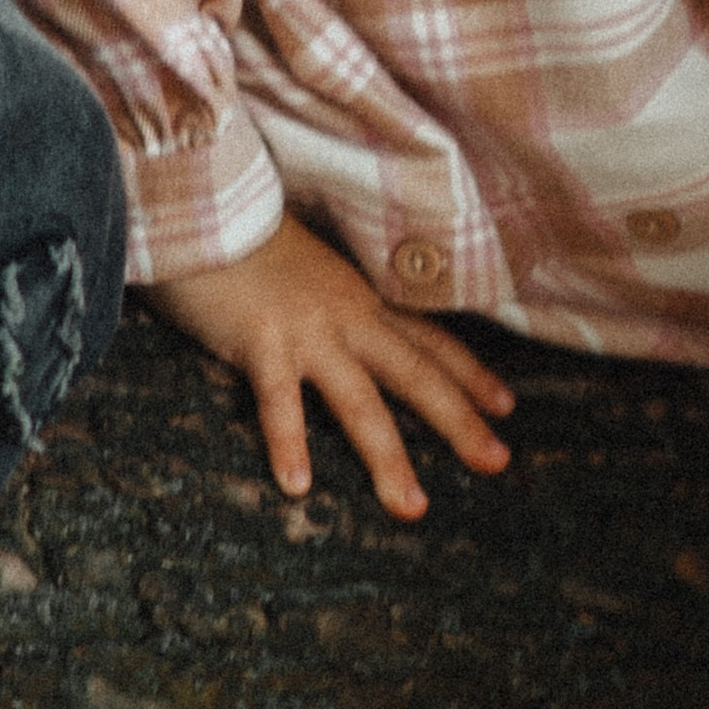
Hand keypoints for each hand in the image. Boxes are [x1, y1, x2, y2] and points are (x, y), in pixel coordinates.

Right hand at [150, 214, 513, 519]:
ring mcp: (307, 332)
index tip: (506, 407)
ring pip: (361, 402)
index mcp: (359, 299)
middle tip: (497, 462)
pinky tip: (297, 487)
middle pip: (416, 374)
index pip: (428, 340)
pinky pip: (279, 403)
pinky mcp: (261, 343)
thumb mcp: (306, 268)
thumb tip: (337, 329)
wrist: (201, 200)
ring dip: (388, 458)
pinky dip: (289, 445)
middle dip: (460, 421)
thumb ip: (327, 302)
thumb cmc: (243, 237)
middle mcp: (346, 317)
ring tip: (411, 507)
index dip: (470, 374)